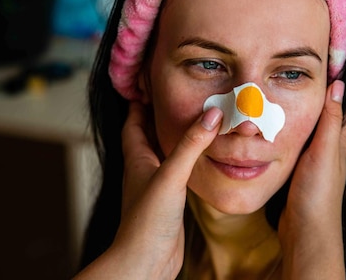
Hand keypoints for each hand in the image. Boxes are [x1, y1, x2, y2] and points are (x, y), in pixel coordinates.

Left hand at [74, 101, 221, 279]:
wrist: (145, 260)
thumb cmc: (148, 220)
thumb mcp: (171, 176)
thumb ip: (191, 145)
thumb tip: (212, 114)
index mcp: (138, 159)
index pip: (133, 122)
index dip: (140, 102)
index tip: (150, 84)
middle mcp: (144, 169)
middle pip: (147, 135)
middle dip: (159, 116)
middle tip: (177, 98)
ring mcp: (155, 185)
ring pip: (163, 153)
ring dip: (174, 138)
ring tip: (192, 123)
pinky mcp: (168, 200)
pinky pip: (175, 171)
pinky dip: (184, 160)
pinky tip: (198, 160)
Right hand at [278, 80, 345, 278]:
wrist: (307, 231)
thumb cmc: (318, 193)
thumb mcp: (324, 152)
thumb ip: (330, 121)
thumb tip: (338, 85)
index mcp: (337, 143)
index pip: (345, 109)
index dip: (343, 88)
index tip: (335, 65)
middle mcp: (330, 151)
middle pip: (330, 119)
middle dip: (325, 98)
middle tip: (310, 76)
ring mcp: (315, 163)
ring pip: (313, 133)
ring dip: (307, 116)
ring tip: (292, 98)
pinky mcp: (301, 174)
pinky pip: (298, 147)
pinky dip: (293, 134)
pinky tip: (282, 133)